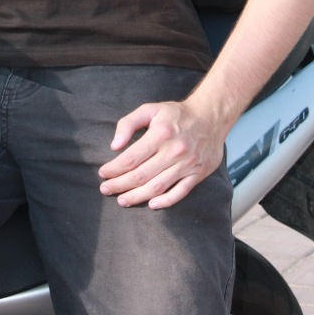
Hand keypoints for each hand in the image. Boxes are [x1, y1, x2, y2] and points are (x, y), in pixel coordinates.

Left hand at [98, 98, 226, 208]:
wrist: (210, 116)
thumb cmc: (176, 114)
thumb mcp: (150, 109)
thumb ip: (128, 123)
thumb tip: (114, 145)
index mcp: (160, 134)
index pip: (131, 158)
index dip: (114, 169)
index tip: (103, 173)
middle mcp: (174, 151)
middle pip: (141, 176)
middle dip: (120, 185)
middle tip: (106, 189)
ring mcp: (187, 165)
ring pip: (158, 187)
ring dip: (137, 196)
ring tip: (122, 200)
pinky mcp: (197, 174)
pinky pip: (180, 192)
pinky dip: (165, 201)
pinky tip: (151, 204)